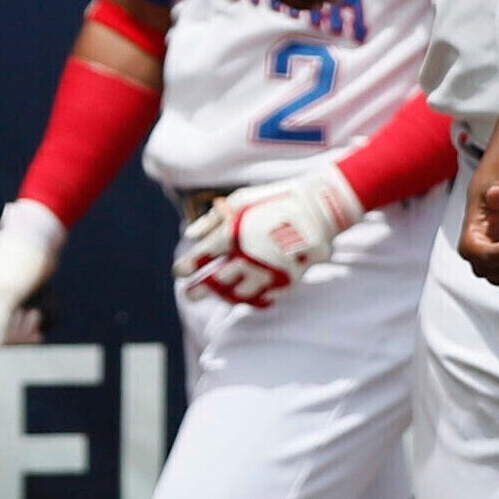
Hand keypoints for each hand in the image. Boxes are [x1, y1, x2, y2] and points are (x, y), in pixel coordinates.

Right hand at [0, 197, 61, 349]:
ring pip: (6, 331)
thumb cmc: (19, 260)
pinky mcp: (14, 300)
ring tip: (35, 315)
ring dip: (22, 329)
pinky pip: (18, 325)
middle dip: (11, 331)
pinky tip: (37, 326)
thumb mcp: (7, 293)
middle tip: (27, 316)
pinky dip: (28, 328)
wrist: (39, 238)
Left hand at [173, 166, 359, 309]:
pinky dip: (251, 298)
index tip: (179, 272)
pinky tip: (243, 296)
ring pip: (238, 295)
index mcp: (234, 235)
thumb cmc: (274, 200)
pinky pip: (263, 297)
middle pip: (216, 282)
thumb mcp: (240, 199)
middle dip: (199, 290)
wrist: (318, 209)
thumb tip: (190, 236)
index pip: (201, 258)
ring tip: (218, 295)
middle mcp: (249, 258)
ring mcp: (269, 272)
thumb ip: (212, 219)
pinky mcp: (286, 281)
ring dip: (223, 296)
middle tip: (189, 294)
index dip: (186, 267)